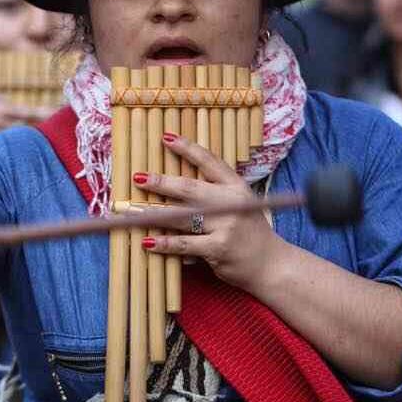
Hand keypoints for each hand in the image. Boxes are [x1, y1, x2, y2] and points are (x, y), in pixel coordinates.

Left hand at [132, 133, 287, 290]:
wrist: (271, 264)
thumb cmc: (248, 231)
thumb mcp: (240, 203)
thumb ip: (215, 191)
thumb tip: (176, 182)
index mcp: (235, 187)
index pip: (209, 161)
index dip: (187, 148)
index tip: (165, 137)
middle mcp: (231, 203)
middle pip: (190, 188)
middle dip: (161, 182)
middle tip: (139, 177)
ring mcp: (225, 226)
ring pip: (181, 216)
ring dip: (153, 214)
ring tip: (130, 211)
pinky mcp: (218, 248)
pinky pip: (185, 244)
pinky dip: (165, 243)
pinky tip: (148, 242)